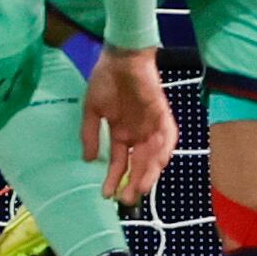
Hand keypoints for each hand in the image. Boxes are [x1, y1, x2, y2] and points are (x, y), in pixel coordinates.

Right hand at [81, 41, 174, 202]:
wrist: (120, 55)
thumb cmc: (105, 79)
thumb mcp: (92, 110)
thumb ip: (91, 134)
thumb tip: (88, 159)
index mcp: (122, 133)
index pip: (120, 162)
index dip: (113, 178)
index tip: (106, 195)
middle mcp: (138, 132)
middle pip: (139, 164)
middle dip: (134, 183)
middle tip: (127, 200)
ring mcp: (151, 124)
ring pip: (154, 155)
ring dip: (148, 172)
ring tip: (140, 188)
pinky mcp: (162, 113)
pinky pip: (168, 136)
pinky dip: (164, 150)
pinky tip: (156, 164)